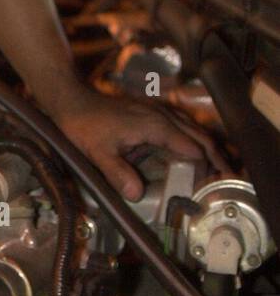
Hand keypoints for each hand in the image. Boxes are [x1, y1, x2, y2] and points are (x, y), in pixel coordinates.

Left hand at [49, 82, 226, 201]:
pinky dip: (194, 140)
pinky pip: (182, 126)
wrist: (72, 100)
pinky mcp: (153, 112)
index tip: (207, 187)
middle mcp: (162, 116)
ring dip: (207, 149)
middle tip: (224, 180)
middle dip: (215, 159)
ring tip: (217, 170)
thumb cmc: (83, 125)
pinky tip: (194, 152)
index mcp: (155, 126)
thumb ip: (117, 172)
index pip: (191, 149)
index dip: (203, 168)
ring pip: (194, 130)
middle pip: (200, 138)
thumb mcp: (97, 153)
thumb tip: (136, 194)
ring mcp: (159, 112)